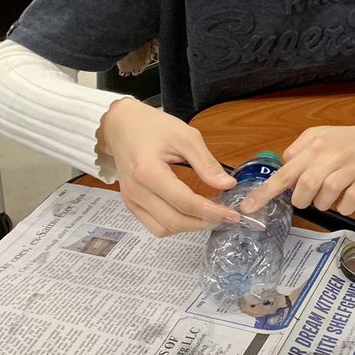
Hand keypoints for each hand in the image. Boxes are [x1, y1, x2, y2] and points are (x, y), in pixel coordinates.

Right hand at [97, 98, 238, 236]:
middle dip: (204, 223)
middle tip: (226, 217)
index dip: (211, 211)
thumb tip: (228, 185)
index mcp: (148, 171)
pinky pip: (154, 225)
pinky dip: (175, 225)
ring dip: (190, 227)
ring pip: (163, 229)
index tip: (232, 213)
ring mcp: (131, 200)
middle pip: (174, 221)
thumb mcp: (185, 137)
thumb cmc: (153, 126)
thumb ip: (206, 163)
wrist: (121, 125)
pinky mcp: (130, 204)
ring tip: (211, 215)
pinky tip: (191, 214)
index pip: (184, 202)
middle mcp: (136, 191)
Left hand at [237, 118, 354, 216]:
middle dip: (301, 199)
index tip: (247, 208)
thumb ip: (299, 151)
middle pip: (304, 186)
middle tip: (307, 198)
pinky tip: (346, 199)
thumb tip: (283, 170)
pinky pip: (348, 203)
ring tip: (329, 196)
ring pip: (325, 196)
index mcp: (315, 145)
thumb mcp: (320, 136)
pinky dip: (343, 207)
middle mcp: (331, 155)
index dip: (264, 192)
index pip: (284, 172)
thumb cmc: (349, 142)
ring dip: (322, 203)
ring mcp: (350, 169)